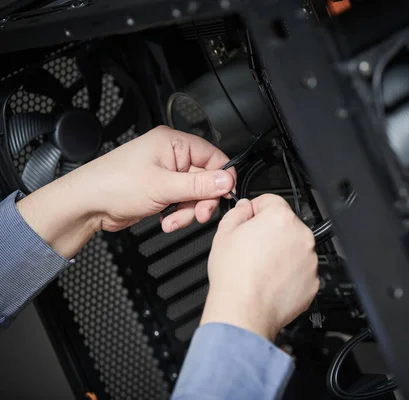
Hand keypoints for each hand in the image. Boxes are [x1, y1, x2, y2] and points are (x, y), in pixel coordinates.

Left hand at [17, 126, 235, 257]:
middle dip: (201, 200)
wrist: (86, 205)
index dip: (221, 178)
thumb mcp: (163, 186)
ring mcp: (166, 174)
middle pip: (206, 179)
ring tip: (173, 220)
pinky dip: (178, 214)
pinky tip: (167, 221)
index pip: (213, 157)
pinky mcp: (161, 190)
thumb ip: (199, 185)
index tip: (224, 196)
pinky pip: (182, 203)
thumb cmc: (113, 185)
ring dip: (188, 211)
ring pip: (194, 194)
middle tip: (199, 214)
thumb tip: (227, 181)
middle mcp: (171, 155)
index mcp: (173, 143)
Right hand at [201, 194, 318, 341]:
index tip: (249, 220)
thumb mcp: (224, 233)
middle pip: (286, 225)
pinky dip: (289, 273)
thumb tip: (245, 207)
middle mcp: (301, 236)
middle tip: (252, 249)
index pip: (270, 200)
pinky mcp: (313, 282)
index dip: (256, 210)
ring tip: (261, 267)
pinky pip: (301, 270)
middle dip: (270, 233)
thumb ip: (238, 212)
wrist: (244, 311)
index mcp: (281, 218)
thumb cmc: (234, 275)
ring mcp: (310, 260)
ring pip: (295, 248)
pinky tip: (271, 280)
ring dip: (282, 253)